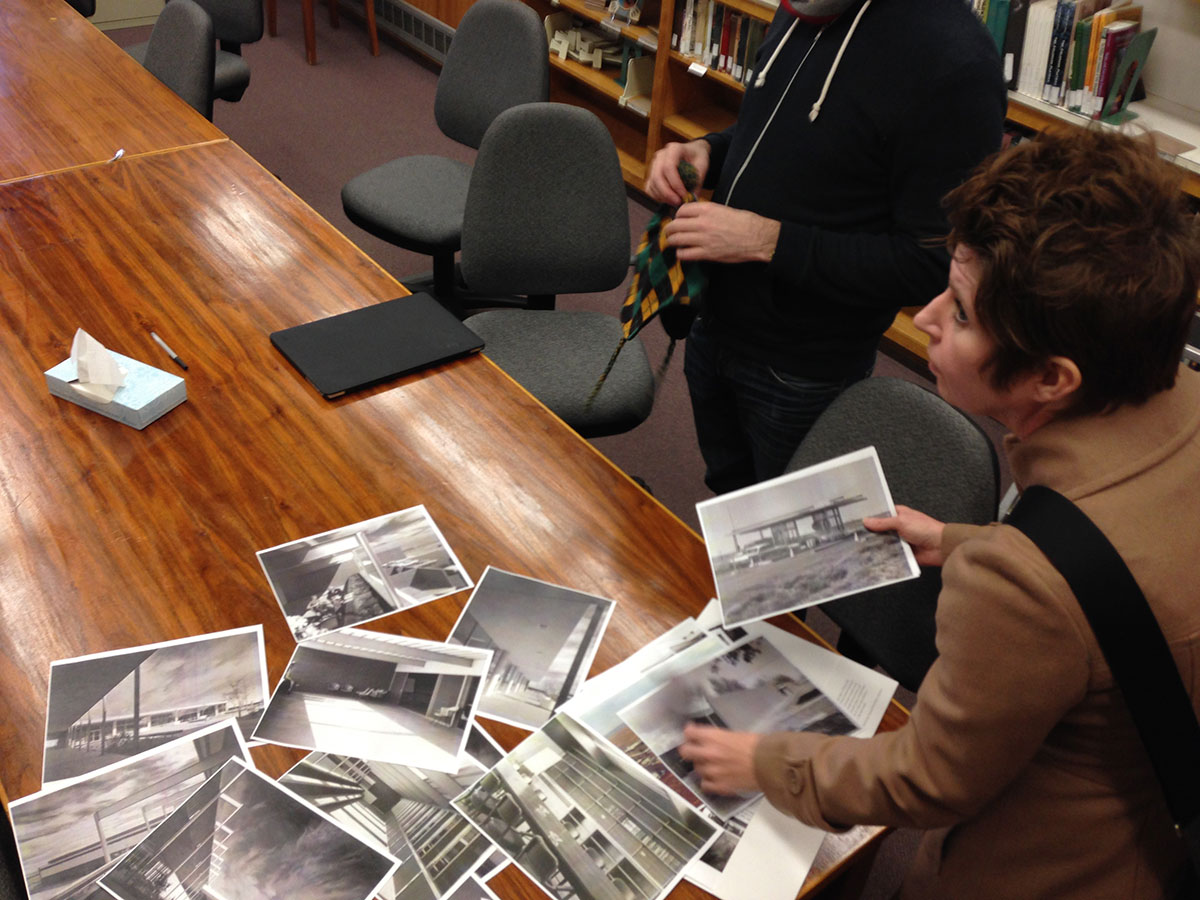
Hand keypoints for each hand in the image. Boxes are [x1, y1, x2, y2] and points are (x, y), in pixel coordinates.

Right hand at [645, 139, 710, 205]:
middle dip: (667, 193)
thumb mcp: (702, 166)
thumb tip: (692, 198)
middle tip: (678, 202)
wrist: (692, 152)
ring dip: (662, 196)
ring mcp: (654, 164)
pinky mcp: (652, 174)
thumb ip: (698, 181)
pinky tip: (668, 200)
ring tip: (675, 202)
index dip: (675, 184)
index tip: (684, 195)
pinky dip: (657, 197)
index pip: (669, 167)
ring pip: (652, 183)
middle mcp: (661, 155)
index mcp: (674, 149)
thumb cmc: (697, 157)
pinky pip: (649, 188)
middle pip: (657, 176)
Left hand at [663, 202, 780, 263]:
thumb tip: (694, 215)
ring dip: (672, 242)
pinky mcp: (707, 254)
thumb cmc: (744, 222)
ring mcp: (703, 239)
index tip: (679, 220)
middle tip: (670, 233)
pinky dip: (681, 254)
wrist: (757, 237)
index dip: (678, 216)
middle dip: (669, 230)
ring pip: (676, 240)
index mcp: (707, 209)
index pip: (681, 211)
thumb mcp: (724, 209)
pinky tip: (684, 253)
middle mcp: (702, 223)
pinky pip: (684, 254)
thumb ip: (707, 212)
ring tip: (673, 243)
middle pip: (675, 225)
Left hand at [678, 724, 760, 794]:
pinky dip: (709, 781)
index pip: (689, 733)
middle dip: (689, 749)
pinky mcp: (720, 786)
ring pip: (697, 768)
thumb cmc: (757, 745)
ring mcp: (712, 772)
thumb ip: (718, 737)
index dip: (690, 733)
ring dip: (703, 766)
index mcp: (713, 737)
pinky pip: (705, 785)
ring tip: (713, 765)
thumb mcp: (735, 734)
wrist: (770, 764)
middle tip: (695, 750)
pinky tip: (715, 778)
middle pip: (685, 751)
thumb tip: (710, 738)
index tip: (692, 734)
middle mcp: (708, 754)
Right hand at [864, 504, 946, 566]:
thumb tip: (866, 521)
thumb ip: (883, 522)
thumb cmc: (925, 529)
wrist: (940, 547)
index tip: (856, 520)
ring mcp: (900, 540)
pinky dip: (883, 555)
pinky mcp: (902, 553)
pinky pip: (889, 554)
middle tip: (854, 535)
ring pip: (883, 542)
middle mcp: (898, 527)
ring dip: (876, 544)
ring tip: (858, 546)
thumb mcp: (901, 521)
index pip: (881, 514)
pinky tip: (871, 556)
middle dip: (870, 532)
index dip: (870, 516)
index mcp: (899, 514)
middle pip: (880, 529)